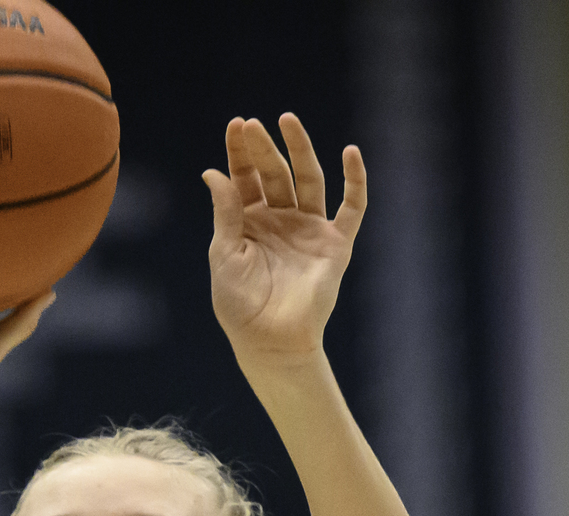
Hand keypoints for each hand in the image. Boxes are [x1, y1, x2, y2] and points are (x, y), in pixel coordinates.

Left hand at [203, 113, 364, 366]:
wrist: (271, 342)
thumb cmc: (241, 306)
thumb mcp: (224, 254)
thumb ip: (224, 212)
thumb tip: (212, 172)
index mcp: (250, 222)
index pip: (246, 176)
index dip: (241, 151)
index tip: (237, 126)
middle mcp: (281, 220)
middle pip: (274, 173)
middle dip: (263, 148)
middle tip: (253, 126)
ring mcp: (309, 229)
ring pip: (309, 179)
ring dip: (300, 149)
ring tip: (288, 121)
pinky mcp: (336, 244)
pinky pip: (352, 207)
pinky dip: (356, 180)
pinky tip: (351, 153)